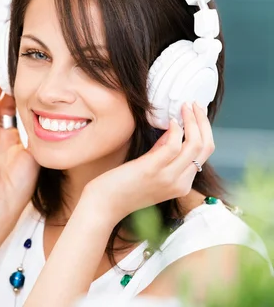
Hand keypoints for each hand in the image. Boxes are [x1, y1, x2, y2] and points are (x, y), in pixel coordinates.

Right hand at [0, 67, 39, 217]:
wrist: (3, 203)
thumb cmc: (20, 185)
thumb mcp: (33, 152)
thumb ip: (36, 134)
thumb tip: (51, 117)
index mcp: (7, 139)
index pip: (9, 109)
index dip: (14, 92)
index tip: (22, 75)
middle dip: (0, 84)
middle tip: (6, 64)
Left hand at [85, 102, 214, 224]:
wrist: (104, 205)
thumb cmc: (123, 187)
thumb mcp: (151, 170)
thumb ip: (163, 153)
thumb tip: (174, 130)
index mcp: (182, 185)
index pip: (204, 154)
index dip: (203, 130)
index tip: (195, 114)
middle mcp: (180, 183)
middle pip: (205, 147)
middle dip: (202, 122)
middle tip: (195, 105)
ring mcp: (168, 178)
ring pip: (195, 144)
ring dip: (192, 121)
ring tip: (185, 106)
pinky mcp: (152, 170)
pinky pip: (173, 145)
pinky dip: (176, 130)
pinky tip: (170, 120)